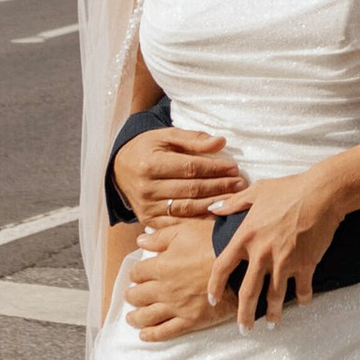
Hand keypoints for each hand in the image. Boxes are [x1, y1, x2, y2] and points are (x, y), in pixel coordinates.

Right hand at [114, 126, 247, 225]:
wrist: (118, 169)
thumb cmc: (146, 149)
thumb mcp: (165, 137)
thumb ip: (192, 139)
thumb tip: (220, 142)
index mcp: (151, 164)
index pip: (190, 168)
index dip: (215, 169)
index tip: (234, 168)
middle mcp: (148, 188)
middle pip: (191, 189)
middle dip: (220, 187)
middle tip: (240, 184)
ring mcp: (148, 207)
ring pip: (187, 208)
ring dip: (214, 204)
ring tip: (234, 199)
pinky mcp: (149, 220)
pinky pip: (178, 223)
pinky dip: (199, 221)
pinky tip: (216, 215)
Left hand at [122, 222, 236, 345]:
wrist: (241, 265)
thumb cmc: (215, 244)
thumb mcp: (185, 231)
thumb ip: (160, 237)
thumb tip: (140, 240)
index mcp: (161, 266)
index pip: (137, 273)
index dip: (135, 273)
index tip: (138, 275)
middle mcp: (164, 289)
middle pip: (137, 296)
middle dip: (132, 295)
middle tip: (133, 296)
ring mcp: (176, 306)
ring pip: (146, 316)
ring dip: (135, 317)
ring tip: (133, 317)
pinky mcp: (190, 320)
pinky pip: (165, 332)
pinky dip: (151, 335)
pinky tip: (144, 334)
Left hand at [208, 171, 342, 325]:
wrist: (322, 194)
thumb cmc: (289, 189)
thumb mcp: (256, 192)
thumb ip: (233, 203)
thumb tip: (213, 208)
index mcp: (245, 237)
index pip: (222, 267)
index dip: (215, 286)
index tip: (213, 299)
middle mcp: (262, 254)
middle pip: (248, 292)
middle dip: (244, 314)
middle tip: (243, 329)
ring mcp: (284, 261)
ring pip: (275, 296)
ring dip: (273, 313)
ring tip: (273, 324)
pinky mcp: (306, 264)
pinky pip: (302, 288)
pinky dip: (302, 297)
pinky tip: (302, 302)